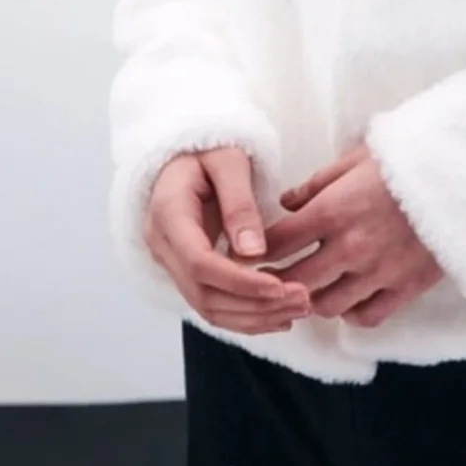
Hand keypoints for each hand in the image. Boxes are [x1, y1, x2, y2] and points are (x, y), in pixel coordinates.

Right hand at [145, 148, 310, 334]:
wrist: (187, 154)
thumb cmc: (209, 149)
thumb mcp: (228, 161)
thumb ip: (239, 203)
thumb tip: (253, 253)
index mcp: (168, 213)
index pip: (200, 264)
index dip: (240, 282)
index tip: (280, 287)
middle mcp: (163, 245)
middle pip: (204, 294)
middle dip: (254, 305)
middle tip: (302, 300)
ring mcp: (171, 261)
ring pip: (207, 307)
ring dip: (253, 317)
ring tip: (298, 309)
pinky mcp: (186, 270)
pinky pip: (211, 303)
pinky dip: (244, 315)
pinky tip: (277, 315)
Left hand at [261, 143, 444, 328]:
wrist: (460, 177)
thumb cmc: (406, 160)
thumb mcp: (356, 158)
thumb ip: (316, 183)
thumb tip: (285, 203)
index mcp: (334, 210)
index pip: (278, 242)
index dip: (257, 250)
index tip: (249, 253)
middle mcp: (350, 246)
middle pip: (294, 281)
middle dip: (275, 281)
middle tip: (268, 278)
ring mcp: (378, 271)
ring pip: (325, 306)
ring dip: (312, 299)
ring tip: (310, 289)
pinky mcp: (404, 287)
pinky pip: (365, 317)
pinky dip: (351, 313)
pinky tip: (348, 297)